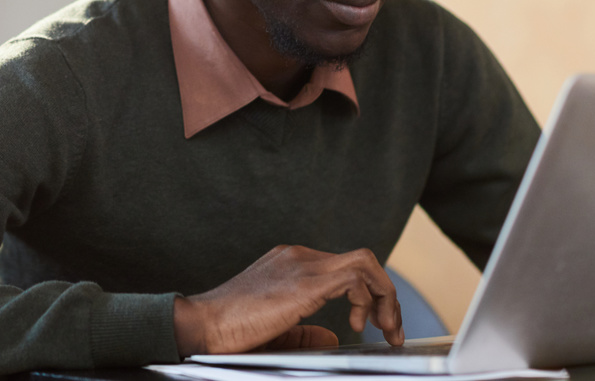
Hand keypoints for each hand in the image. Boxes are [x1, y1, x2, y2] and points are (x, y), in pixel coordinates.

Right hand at [172, 245, 402, 355]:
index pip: (345, 267)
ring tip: (385, 329)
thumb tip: (332, 336)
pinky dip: (369, 299)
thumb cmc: (231, 329)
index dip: (368, 295)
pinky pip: (355, 275)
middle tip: (391, 329)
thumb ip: (306, 331)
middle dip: (386, 296)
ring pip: (365, 263)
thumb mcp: (277, 330)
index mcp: (291, 263)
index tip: (371, 324)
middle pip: (362, 261)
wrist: (203, 324)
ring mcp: (301, 265)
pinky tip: (361, 324)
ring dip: (385, 298)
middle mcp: (299, 257)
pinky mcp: (304, 282)